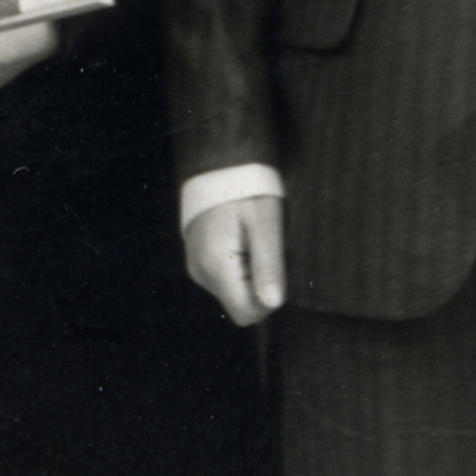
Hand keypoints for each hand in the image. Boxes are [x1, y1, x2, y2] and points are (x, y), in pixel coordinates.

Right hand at [184, 194, 286, 326]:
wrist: (218, 162)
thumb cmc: (246, 189)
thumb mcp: (266, 224)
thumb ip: (269, 266)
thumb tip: (273, 304)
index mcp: (216, 266)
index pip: (247, 314)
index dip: (269, 300)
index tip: (278, 267)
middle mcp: (201, 272)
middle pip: (242, 303)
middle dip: (263, 283)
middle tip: (270, 247)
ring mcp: (198, 267)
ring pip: (236, 291)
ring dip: (254, 273)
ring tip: (257, 238)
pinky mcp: (200, 260)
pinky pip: (227, 278)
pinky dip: (243, 265)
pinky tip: (246, 238)